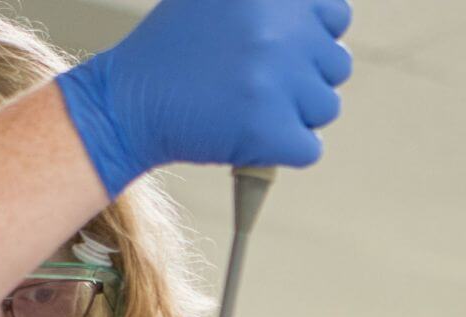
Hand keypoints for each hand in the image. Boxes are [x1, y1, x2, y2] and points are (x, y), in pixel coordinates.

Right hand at [56, 0, 353, 196]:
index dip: (312, 40)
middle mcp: (280, 27)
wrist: (128, 102)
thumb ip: (269, 3)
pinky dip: (282, 151)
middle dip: (302, 81)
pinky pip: (309, 149)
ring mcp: (277, 78)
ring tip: (246, 109)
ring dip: (293, 116)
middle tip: (256, 87)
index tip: (284, 54)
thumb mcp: (217, 0)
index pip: (336, 16)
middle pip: (335, 66)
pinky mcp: (270, 127)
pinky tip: (246, 136)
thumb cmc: (174, 52)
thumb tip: (324, 19)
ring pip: (325, 108)